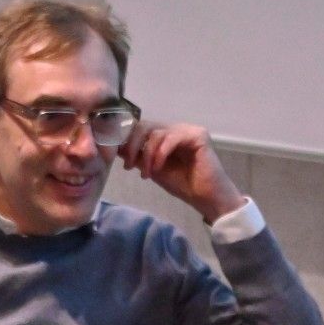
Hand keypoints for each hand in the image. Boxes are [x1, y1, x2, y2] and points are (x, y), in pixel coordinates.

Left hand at [118, 120, 244, 222]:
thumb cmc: (184, 185)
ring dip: (147, 155)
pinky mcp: (198, 135)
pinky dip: (160, 153)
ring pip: (156, 132)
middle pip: (145, 125)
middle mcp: (177, 128)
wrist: (207, 199)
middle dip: (133, 146)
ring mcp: (188, 130)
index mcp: (166, 135)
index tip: (122, 160)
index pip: (141, 127)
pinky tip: (158, 168)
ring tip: (147, 173)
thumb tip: (116, 146)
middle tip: (130, 166)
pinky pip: (171, 137)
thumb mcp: (153, 169)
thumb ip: (139, 156)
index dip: (128, 140)